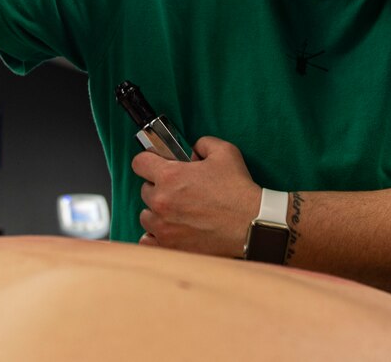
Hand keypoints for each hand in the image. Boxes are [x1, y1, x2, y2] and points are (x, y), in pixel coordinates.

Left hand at [131, 136, 260, 257]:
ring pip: (146, 215)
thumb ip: (203, 144)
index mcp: (170, 176)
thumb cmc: (238, 190)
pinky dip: (154, 236)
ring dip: (157, 212)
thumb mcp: (224, 153)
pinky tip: (168, 230)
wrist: (251, 224)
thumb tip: (193, 150)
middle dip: (159, 187)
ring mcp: (163, 226)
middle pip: (145, 190)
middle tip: (178, 189)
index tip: (155, 164)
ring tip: (176, 211)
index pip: (139, 163)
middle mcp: (161, 201)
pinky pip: (147, 241)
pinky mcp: (170, 246)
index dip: (148, 160)